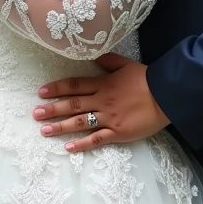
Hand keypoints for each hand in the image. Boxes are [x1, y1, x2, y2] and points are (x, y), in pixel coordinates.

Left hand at [32, 53, 169, 152]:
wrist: (167, 94)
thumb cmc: (147, 79)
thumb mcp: (126, 64)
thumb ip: (108, 60)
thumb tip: (93, 54)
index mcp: (103, 84)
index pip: (75, 86)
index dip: (57, 89)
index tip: (42, 92)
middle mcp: (102, 101)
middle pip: (73, 105)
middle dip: (52, 109)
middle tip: (35, 113)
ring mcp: (109, 118)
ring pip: (80, 123)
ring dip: (61, 127)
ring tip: (44, 131)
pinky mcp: (118, 133)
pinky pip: (97, 139)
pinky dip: (82, 144)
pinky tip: (68, 148)